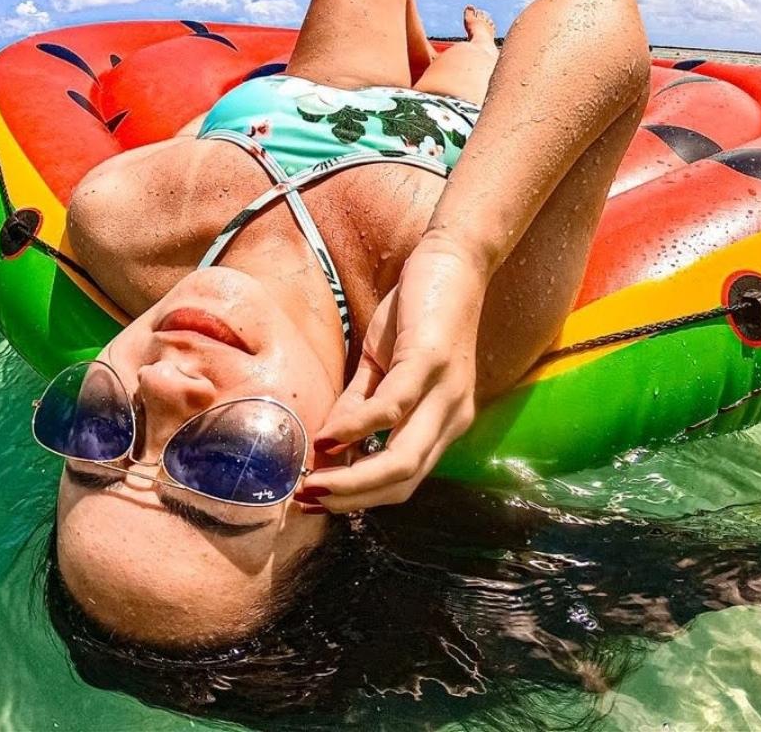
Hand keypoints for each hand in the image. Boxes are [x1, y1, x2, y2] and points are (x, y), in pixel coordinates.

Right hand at [302, 236, 485, 511]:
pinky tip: (331, 435)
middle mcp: (451, 417)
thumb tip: (325, 445)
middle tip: (307, 500)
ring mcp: (446, 391)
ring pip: (404, 458)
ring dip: (355, 478)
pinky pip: (395, 406)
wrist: (453, 260)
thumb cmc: (417, 313)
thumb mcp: (381, 366)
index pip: (403, 481)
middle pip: (403, 482)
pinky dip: (360, 427)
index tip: (315, 499)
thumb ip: (357, 406)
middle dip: (352, 499)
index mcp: (442, 423)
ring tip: (313, 481)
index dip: (359, 497)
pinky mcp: (432, 359)